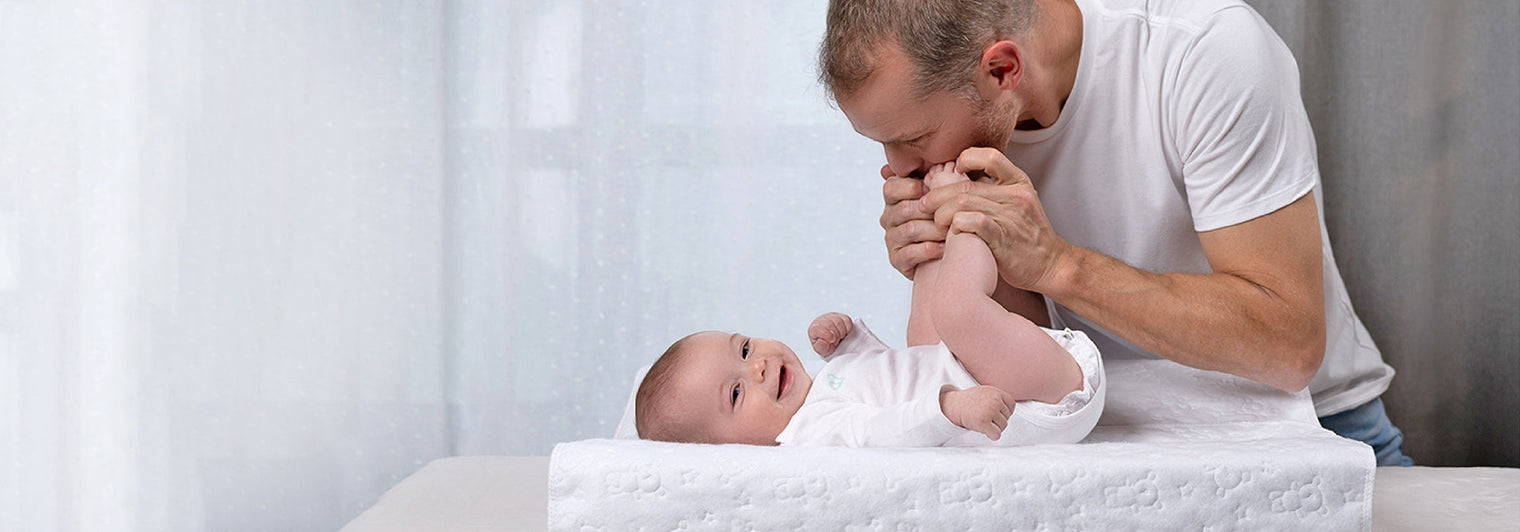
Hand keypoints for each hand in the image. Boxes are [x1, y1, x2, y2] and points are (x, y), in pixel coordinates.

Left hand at [807, 312, 853, 355]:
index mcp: (814, 328)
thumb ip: (820, 347)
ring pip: (839, 321)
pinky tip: (844, 333)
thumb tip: (822, 341)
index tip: (832, 340)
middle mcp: (822, 320)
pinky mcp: (841, 316)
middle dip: (836, 336)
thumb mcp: (822, 350)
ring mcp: (832, 316)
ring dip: (842, 332)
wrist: (832, 340)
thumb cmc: (826, 345)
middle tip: (835, 341)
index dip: (826, 335)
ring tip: (839, 337)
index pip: (818, 328)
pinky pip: (847, 320)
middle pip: (830, 324)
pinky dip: (848, 328)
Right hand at [879, 164, 945, 279]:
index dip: (912, 187)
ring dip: (935, 230)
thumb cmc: (948, 217)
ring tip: (953, 230)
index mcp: (894, 198)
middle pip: (904, 208)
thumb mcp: (944, 192)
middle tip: (952, 212)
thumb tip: (928, 161)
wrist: (951, 253)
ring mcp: (891, 239)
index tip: (933, 190)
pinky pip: (909, 253)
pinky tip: (944, 248)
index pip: (891, 187)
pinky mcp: (897, 260)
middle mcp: (889, 217)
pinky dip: (928, 250)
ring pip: (910, 230)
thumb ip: (935, 174)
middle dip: (931, 211)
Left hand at [921, 148, 1072, 292]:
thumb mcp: (1018, 203)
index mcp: (1019, 182)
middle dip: (937, 195)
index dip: (965, 159)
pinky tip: (951, 232)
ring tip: (936, 222)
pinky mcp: (1003, 239)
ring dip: (941, 213)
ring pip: (963, 204)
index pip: (989, 156)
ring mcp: (1010, 217)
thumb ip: (993, 189)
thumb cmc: (1027, 235)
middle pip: (965, 185)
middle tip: (925, 205)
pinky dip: (955, 226)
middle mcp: (1016, 195)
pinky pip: (972, 223)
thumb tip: (957, 178)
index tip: (953, 173)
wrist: (1051, 265)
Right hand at [939, 385, 1015, 440]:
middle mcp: (994, 401)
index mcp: (996, 392)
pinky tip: (983, 430)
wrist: (953, 406)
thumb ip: (998, 398)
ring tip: (982, 422)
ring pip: (1003, 426)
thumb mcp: (985, 392)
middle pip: (1007, 417)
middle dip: (998, 421)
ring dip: (994, 428)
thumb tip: (1011, 410)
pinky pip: (996, 434)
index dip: (1004, 412)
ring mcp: (989, 411)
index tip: (994, 413)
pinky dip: (991, 435)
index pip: (1011, 405)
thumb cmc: (969, 401)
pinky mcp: (983, 422)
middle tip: (985, 418)